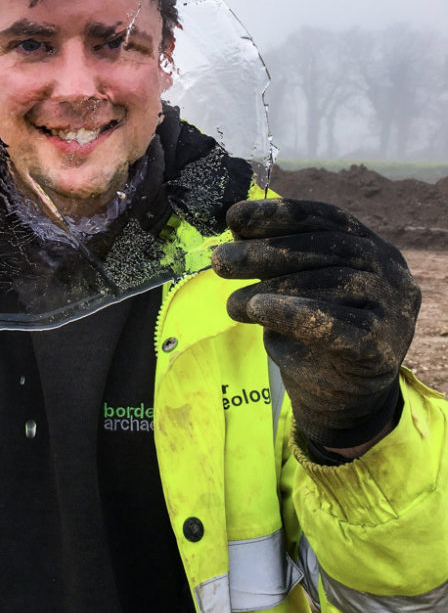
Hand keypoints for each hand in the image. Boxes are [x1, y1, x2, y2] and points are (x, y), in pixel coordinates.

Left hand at [210, 199, 420, 447]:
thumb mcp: (292, 289)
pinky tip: (259, 310)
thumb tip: (235, 235)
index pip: (324, 217)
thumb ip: (276, 261)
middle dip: (266, 252)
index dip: (278, 214)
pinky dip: (294, 315)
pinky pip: (335, 326)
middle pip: (324, 248)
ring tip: (232, 303)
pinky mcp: (382, 346)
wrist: (341, 398)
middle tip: (220, 261)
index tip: (234, 218)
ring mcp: (391, 307)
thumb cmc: (313, 333)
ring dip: (272, 288)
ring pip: (330, 284)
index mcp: (368, 244)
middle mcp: (388, 269)